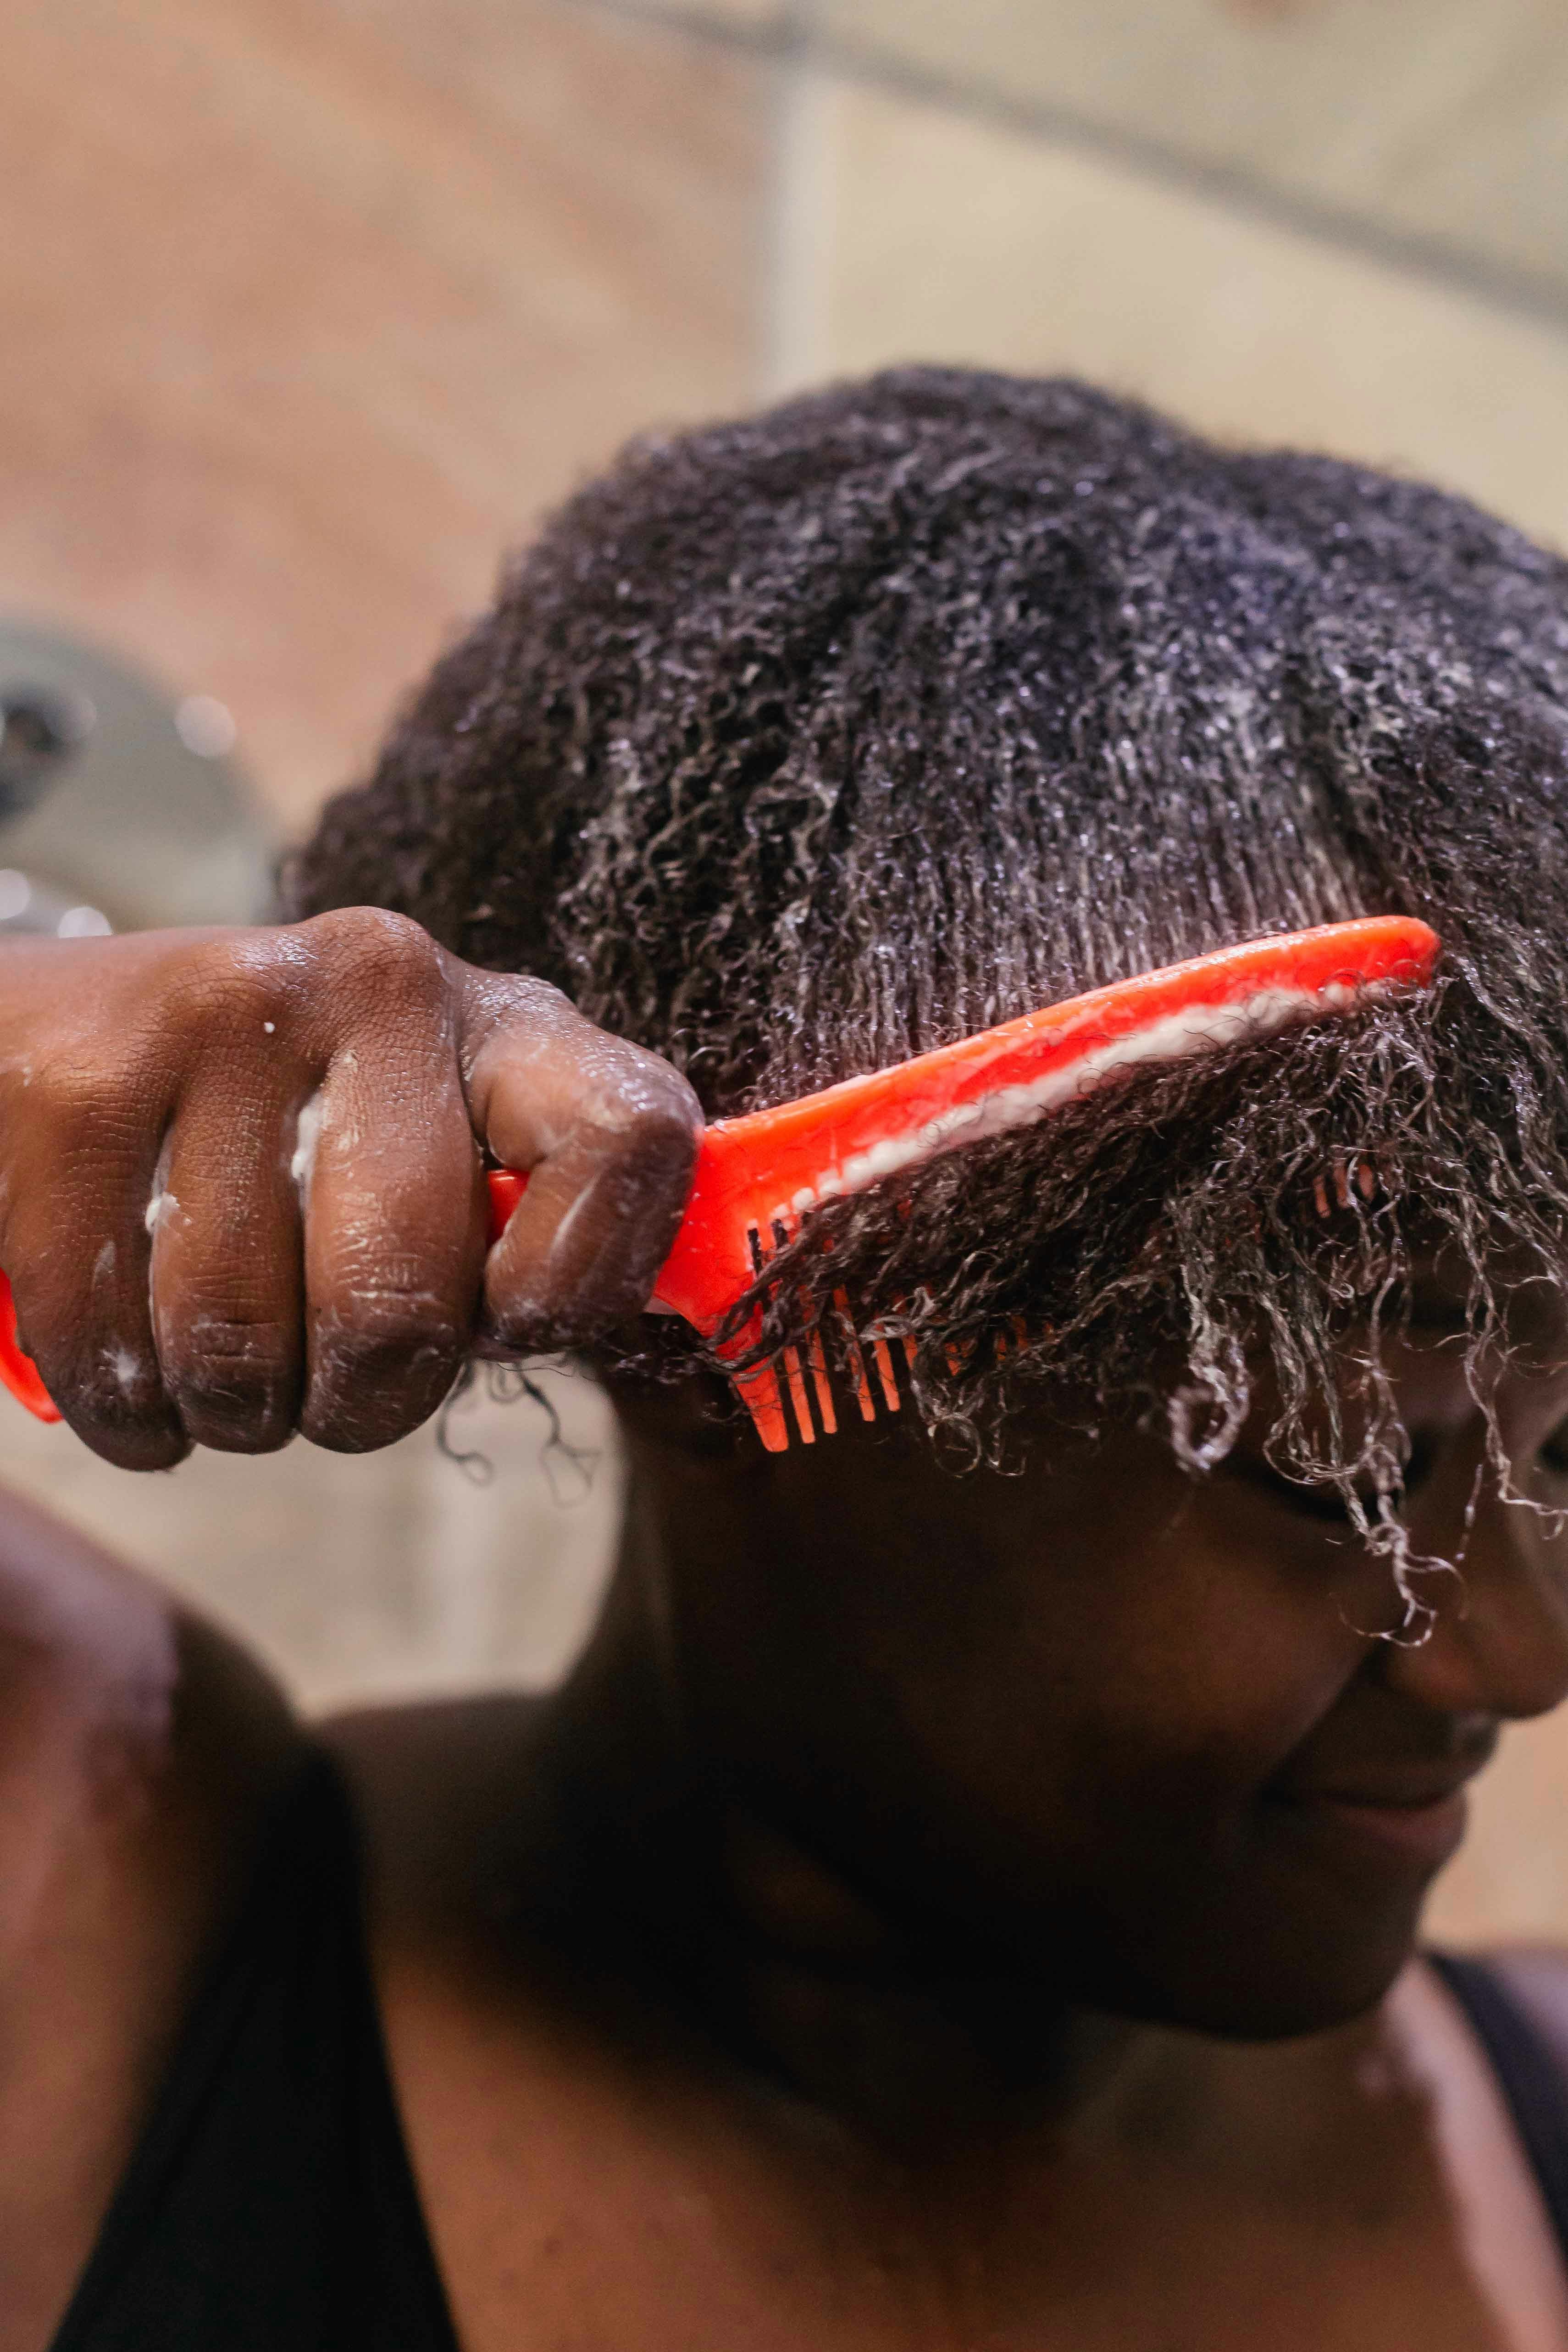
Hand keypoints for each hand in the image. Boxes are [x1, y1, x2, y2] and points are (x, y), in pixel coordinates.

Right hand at [0, 910, 699, 1468]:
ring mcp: (218, 1017)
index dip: (584, 1280)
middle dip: (365, 1402)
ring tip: (221, 1362)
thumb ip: (530, 1226)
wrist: (48, 1031)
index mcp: (495, 1018)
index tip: (510, 1324)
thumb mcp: (429, 1146)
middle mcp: (374, 984)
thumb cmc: (282, 1133)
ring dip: (232, 1410)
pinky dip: (125, 1409)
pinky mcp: (76, 1080)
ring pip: (244, 1344)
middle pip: (405, 1301)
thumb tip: (669, 1318)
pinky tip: (129, 1366)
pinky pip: (109, 1344)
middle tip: (333, 1386)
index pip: (632, 1138)